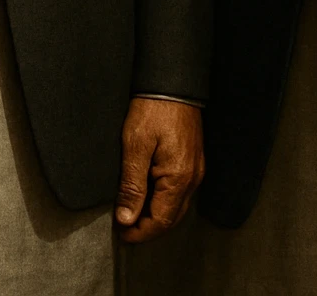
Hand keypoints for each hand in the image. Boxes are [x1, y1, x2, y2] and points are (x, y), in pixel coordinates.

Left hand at [116, 98, 203, 242]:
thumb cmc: (153, 110)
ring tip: (131, 213)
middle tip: (124, 228)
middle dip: (148, 228)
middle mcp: (193, 178)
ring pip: (177, 206)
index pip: (161, 221)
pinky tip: (147, 195)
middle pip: (171, 218)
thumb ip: (132, 186)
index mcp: (179, 178)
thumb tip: (126, 219)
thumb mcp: (135, 146)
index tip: (121, 234)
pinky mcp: (193, 161)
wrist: (172, 82)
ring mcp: (196, 169)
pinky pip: (180, 192)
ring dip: (155, 215)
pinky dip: (163, 200)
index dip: (140, 232)